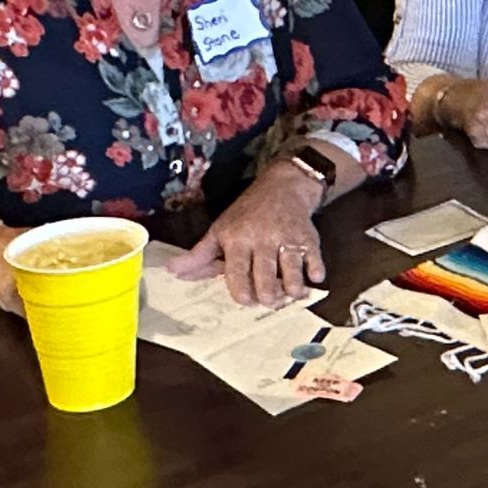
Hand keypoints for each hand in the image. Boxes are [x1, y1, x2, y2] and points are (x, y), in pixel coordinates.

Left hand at [167, 163, 323, 305]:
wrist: (283, 187)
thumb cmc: (247, 213)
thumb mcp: (220, 230)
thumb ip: (199, 255)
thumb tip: (173, 272)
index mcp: (238, 238)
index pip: (237, 273)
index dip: (241, 292)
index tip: (246, 300)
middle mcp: (263, 239)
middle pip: (265, 279)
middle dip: (268, 296)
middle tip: (268, 299)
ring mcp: (287, 239)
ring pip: (291, 275)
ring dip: (291, 290)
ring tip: (288, 293)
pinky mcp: (309, 239)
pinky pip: (315, 262)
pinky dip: (315, 274)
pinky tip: (311, 278)